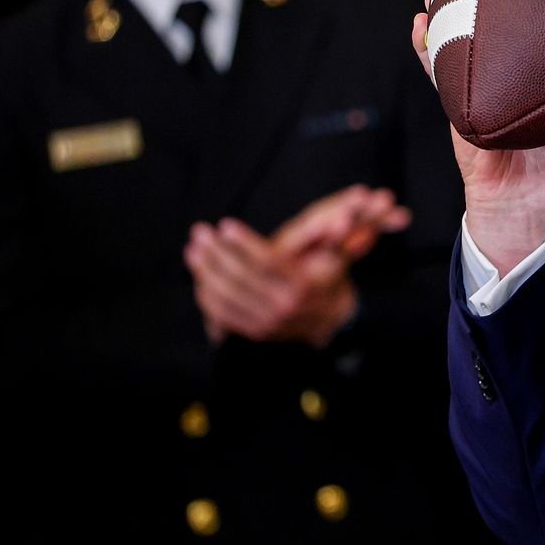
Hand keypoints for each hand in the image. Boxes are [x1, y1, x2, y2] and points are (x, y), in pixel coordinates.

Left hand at [183, 185, 407, 346]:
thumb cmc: (330, 278)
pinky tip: (200, 276)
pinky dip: (208, 295)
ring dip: (205, 271)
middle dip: (217, 254)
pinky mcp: (254, 332)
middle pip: (241, 278)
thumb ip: (342, 232)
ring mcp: (267, 323)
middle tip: (200, 232)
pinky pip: (222, 315)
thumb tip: (351, 212)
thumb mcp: (336, 254)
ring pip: (227, 297)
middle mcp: (283, 307)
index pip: (266, 262)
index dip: (244, 244)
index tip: (226, 225)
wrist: (332, 321)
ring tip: (193, 249)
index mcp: (302, 285)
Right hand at [411, 0, 544, 274]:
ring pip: (455, 36)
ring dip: (443, 4)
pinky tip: (419, 24)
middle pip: (491, 19)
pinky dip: (425, 47)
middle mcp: (507, 69)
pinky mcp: (456, 104)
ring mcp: (478, 83)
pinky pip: (436, 72)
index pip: (534, 26)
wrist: (527, 210)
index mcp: (538, 72)